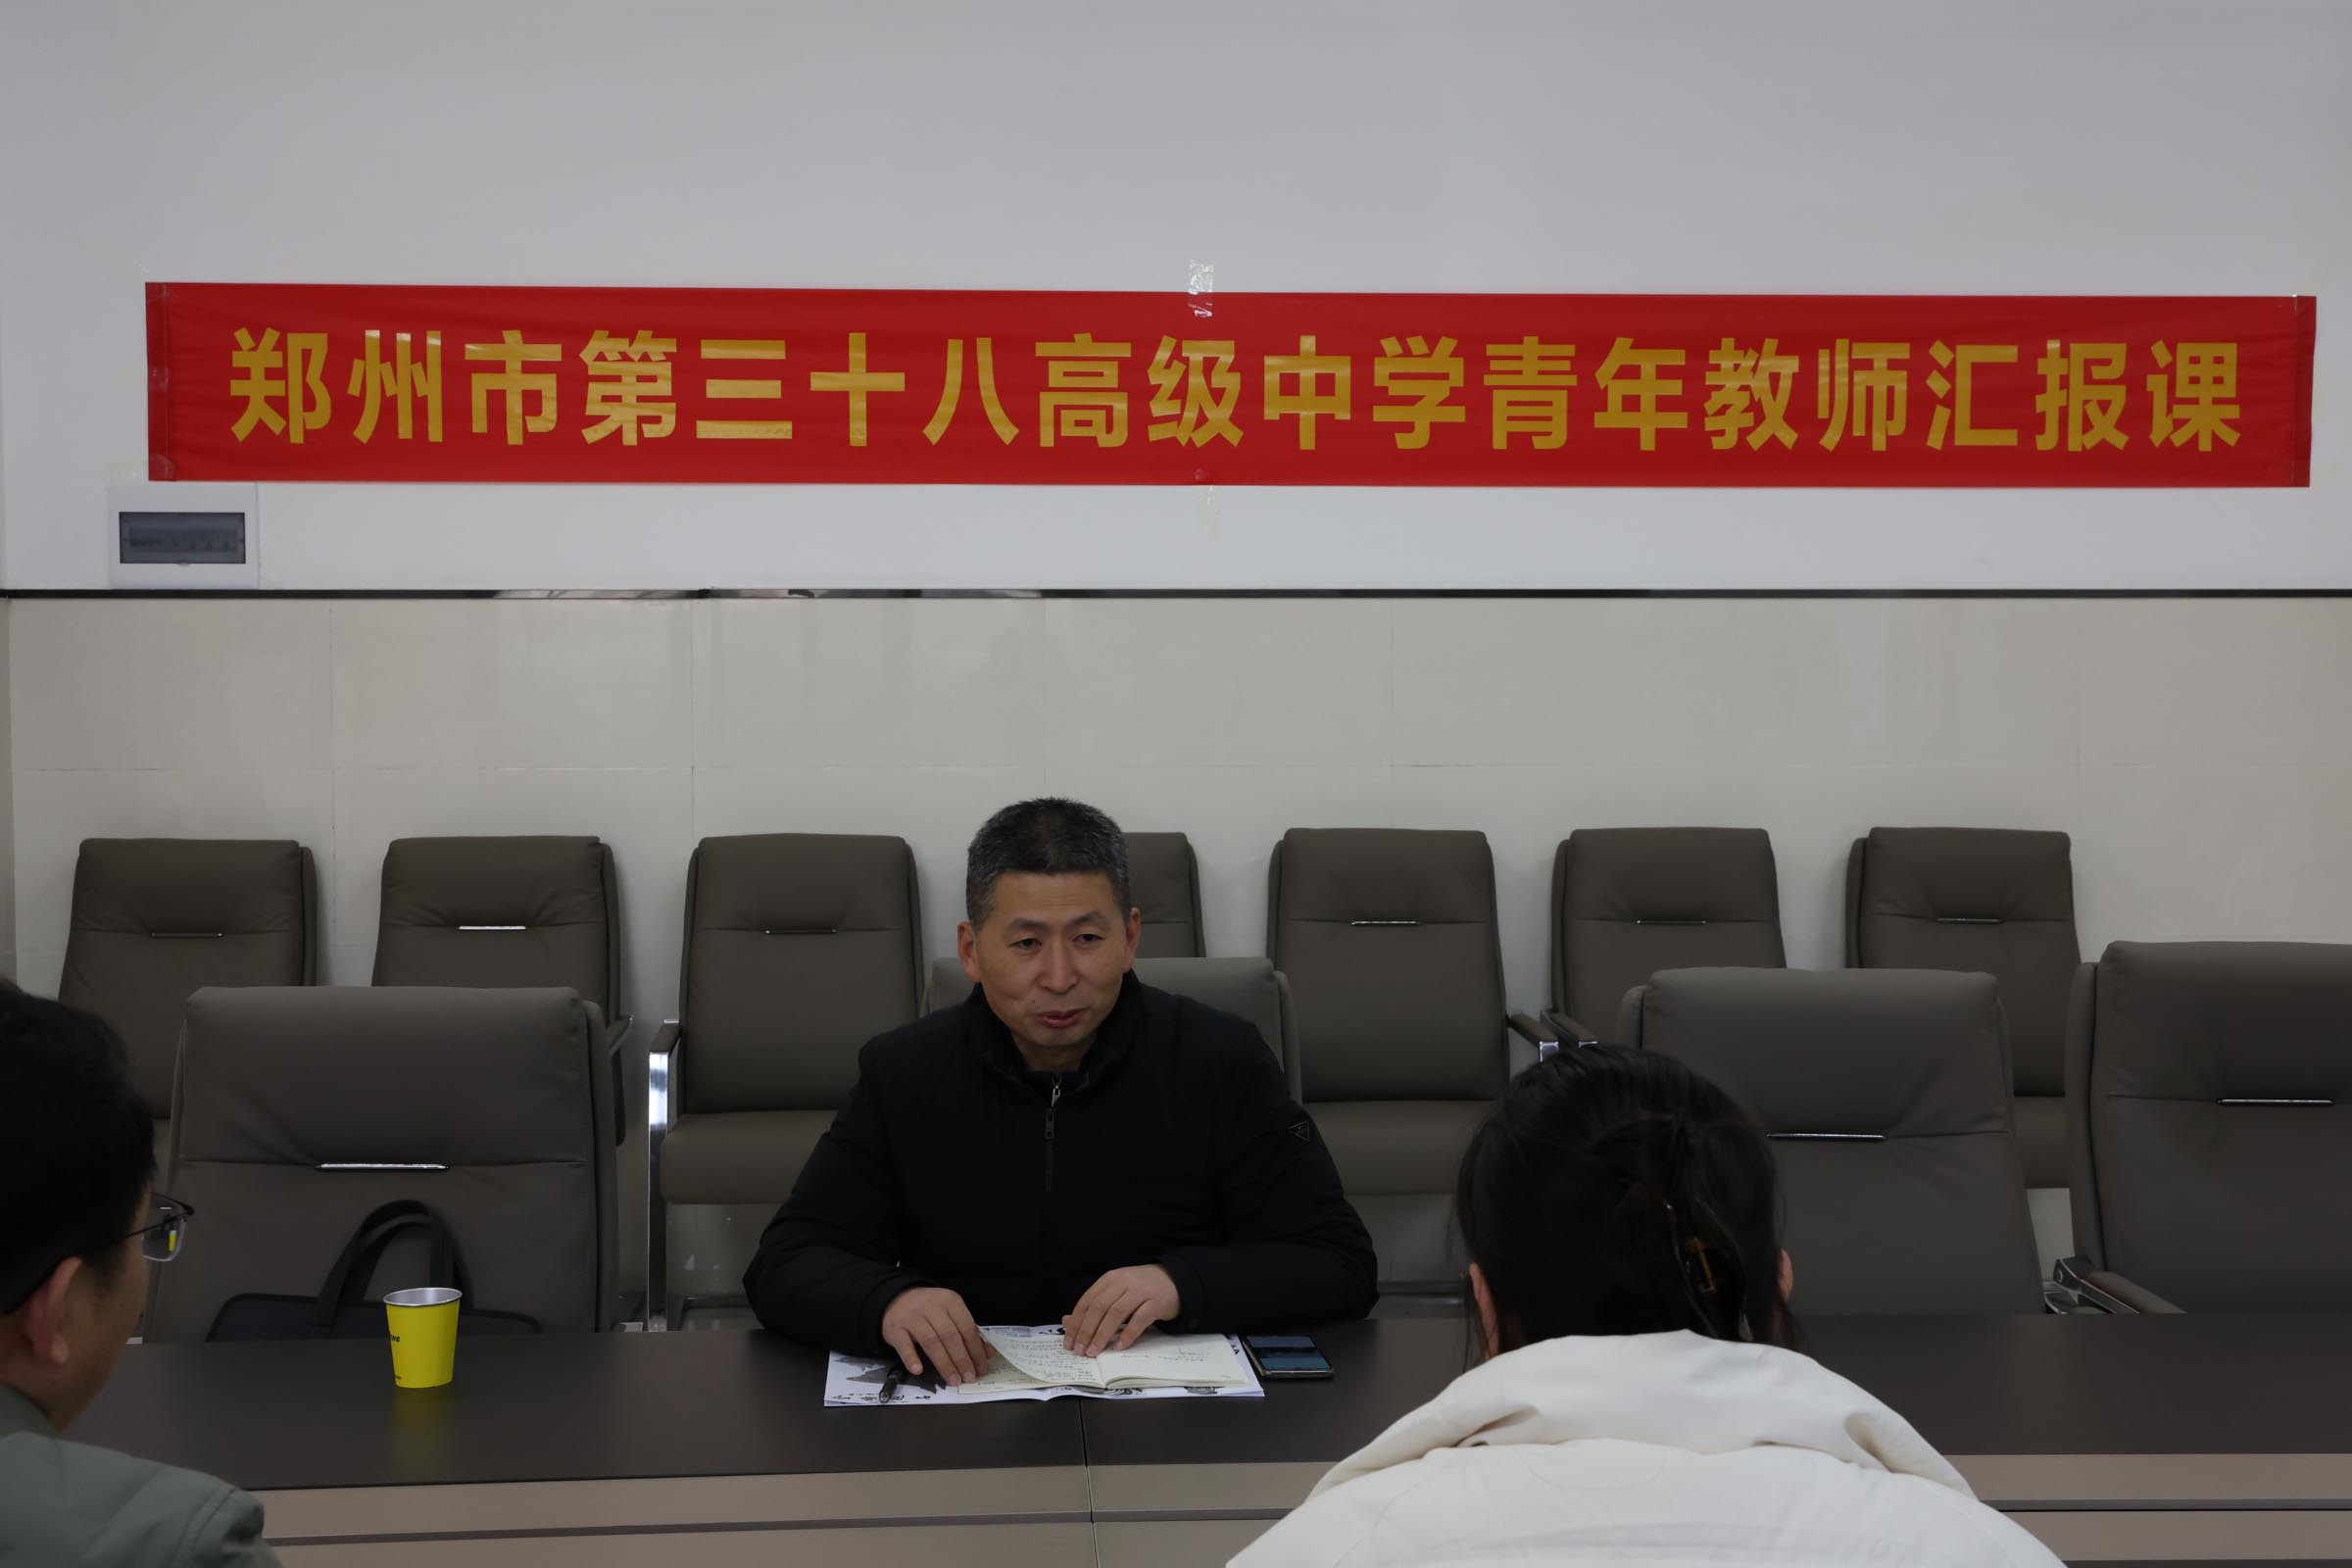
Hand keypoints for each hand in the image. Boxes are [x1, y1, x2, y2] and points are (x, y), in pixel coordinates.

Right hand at [880, 1286, 989, 1385]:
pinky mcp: (895, 1328)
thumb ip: (969, 1332)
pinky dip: (911, 1357)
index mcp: (950, 1301)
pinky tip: (918, 1370)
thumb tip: (988, 1353)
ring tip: (953, 1380)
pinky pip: (903, 1344)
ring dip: (943, 1363)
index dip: (976, 1350)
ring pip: (931, 1341)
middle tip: (969, 1378)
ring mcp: (912, 1317)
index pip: (967, 1328)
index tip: (981, 1369)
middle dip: (962, 1359)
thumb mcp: (951, 1314)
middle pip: (950, 1336)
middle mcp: (932, 1306)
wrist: (896, 1298)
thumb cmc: (930, 1310)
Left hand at [1063, 1264, 1180, 1356]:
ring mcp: (1141, 1292)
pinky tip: (1119, 1347)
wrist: (1174, 1280)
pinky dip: (1128, 1334)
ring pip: (1116, 1313)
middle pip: (1099, 1307)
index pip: (1087, 1301)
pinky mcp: (1156, 1303)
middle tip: (1079, 1351)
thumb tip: (1067, 1322)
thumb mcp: (1115, 1292)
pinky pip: (1140, 1319)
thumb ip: (1093, 1306)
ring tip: (1094, 1352)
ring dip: (1102, 1334)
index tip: (1068, 1342)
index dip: (1076, 1323)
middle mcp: (1123, 1283)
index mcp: (1110, 1280)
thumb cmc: (1140, 1289)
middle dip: (1086, 1331)